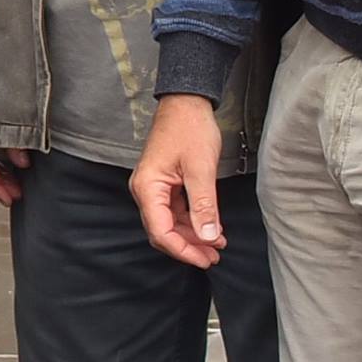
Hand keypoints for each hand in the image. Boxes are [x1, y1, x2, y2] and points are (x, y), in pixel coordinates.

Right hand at [129, 94, 225, 268]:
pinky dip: (191, 221)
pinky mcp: (163, 184)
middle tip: (214, 257)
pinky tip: (210, 227)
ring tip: (217, 244)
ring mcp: (153, 187)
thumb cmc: (190, 130)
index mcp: (147, 187)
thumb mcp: (200, 169)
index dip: (183, 250)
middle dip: (188, 246)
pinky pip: (174, 211)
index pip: (161, 231)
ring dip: (191, 236)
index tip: (206, 258)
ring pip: (169, 223)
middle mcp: (145, 190)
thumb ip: (203, 206)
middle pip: (162, 231)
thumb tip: (207, 237)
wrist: (186, 103)